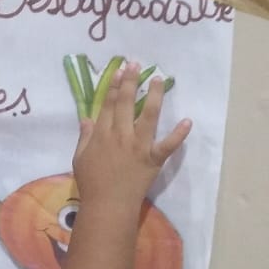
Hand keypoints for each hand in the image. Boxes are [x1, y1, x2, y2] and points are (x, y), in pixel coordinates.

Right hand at [72, 61, 192, 213]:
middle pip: (127, 102)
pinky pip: (168, 145)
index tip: (119, 70)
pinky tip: (188, 121)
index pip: (109, 104)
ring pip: (149, 115)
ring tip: (160, 79)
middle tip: (136, 63)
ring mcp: (138, 146)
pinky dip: (179, 134)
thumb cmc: (92, 184)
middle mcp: (121, 135)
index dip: (114, 86)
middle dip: (131, 81)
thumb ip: (84, 137)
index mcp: (102, 134)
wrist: (107, 205)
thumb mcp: (79, 158)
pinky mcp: (153, 159)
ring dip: (156, 95)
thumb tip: (86, 118)